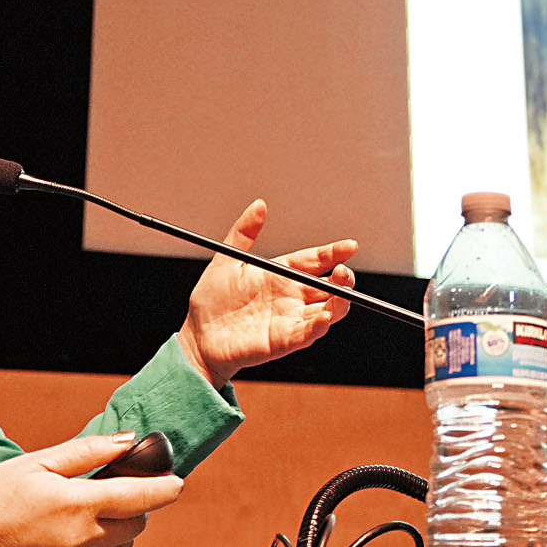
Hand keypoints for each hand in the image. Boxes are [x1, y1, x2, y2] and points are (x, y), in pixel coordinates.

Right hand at [0, 434, 182, 546]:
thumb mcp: (36, 463)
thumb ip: (86, 451)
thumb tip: (125, 441)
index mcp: (78, 504)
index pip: (141, 497)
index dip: (165, 487)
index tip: (176, 480)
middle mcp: (83, 537)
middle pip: (138, 522)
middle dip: (140, 503)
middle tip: (121, 484)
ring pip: (124, 544)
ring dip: (124, 524)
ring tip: (98, 505)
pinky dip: (106, 543)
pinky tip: (83, 527)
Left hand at [177, 199, 357, 385]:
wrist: (197, 335)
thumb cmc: (211, 302)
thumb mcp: (226, 261)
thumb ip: (243, 233)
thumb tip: (258, 206)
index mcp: (280, 275)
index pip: (315, 261)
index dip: (334, 253)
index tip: (349, 246)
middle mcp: (290, 296)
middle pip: (330, 286)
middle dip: (344, 279)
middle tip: (343, 271)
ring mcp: (290, 319)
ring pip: (328, 311)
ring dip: (340, 303)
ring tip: (342, 293)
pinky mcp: (283, 340)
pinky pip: (307, 333)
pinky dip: (319, 326)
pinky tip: (324, 316)